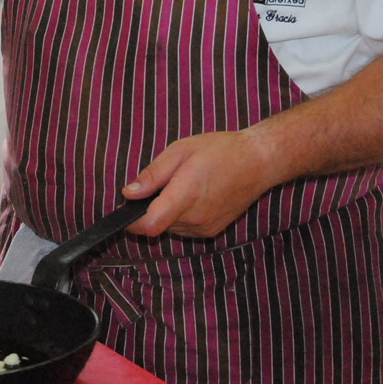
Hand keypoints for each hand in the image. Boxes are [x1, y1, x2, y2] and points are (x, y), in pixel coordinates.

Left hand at [121, 126, 280, 238]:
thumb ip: (152, 175)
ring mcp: (205, 228)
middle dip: (150, 210)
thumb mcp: (180, 151)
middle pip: (157, 225)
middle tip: (162, 184)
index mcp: (185, 196)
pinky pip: (185, 229)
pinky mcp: (212, 232)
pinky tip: (193, 195)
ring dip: (166, 213)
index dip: (131, 222)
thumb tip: (128, 193)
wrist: (258, 162)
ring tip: (182, 186)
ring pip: (170, 228)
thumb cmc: (220, 151)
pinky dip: (180, 216)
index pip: (149, 225)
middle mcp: (195, 218)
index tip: (124, 210)